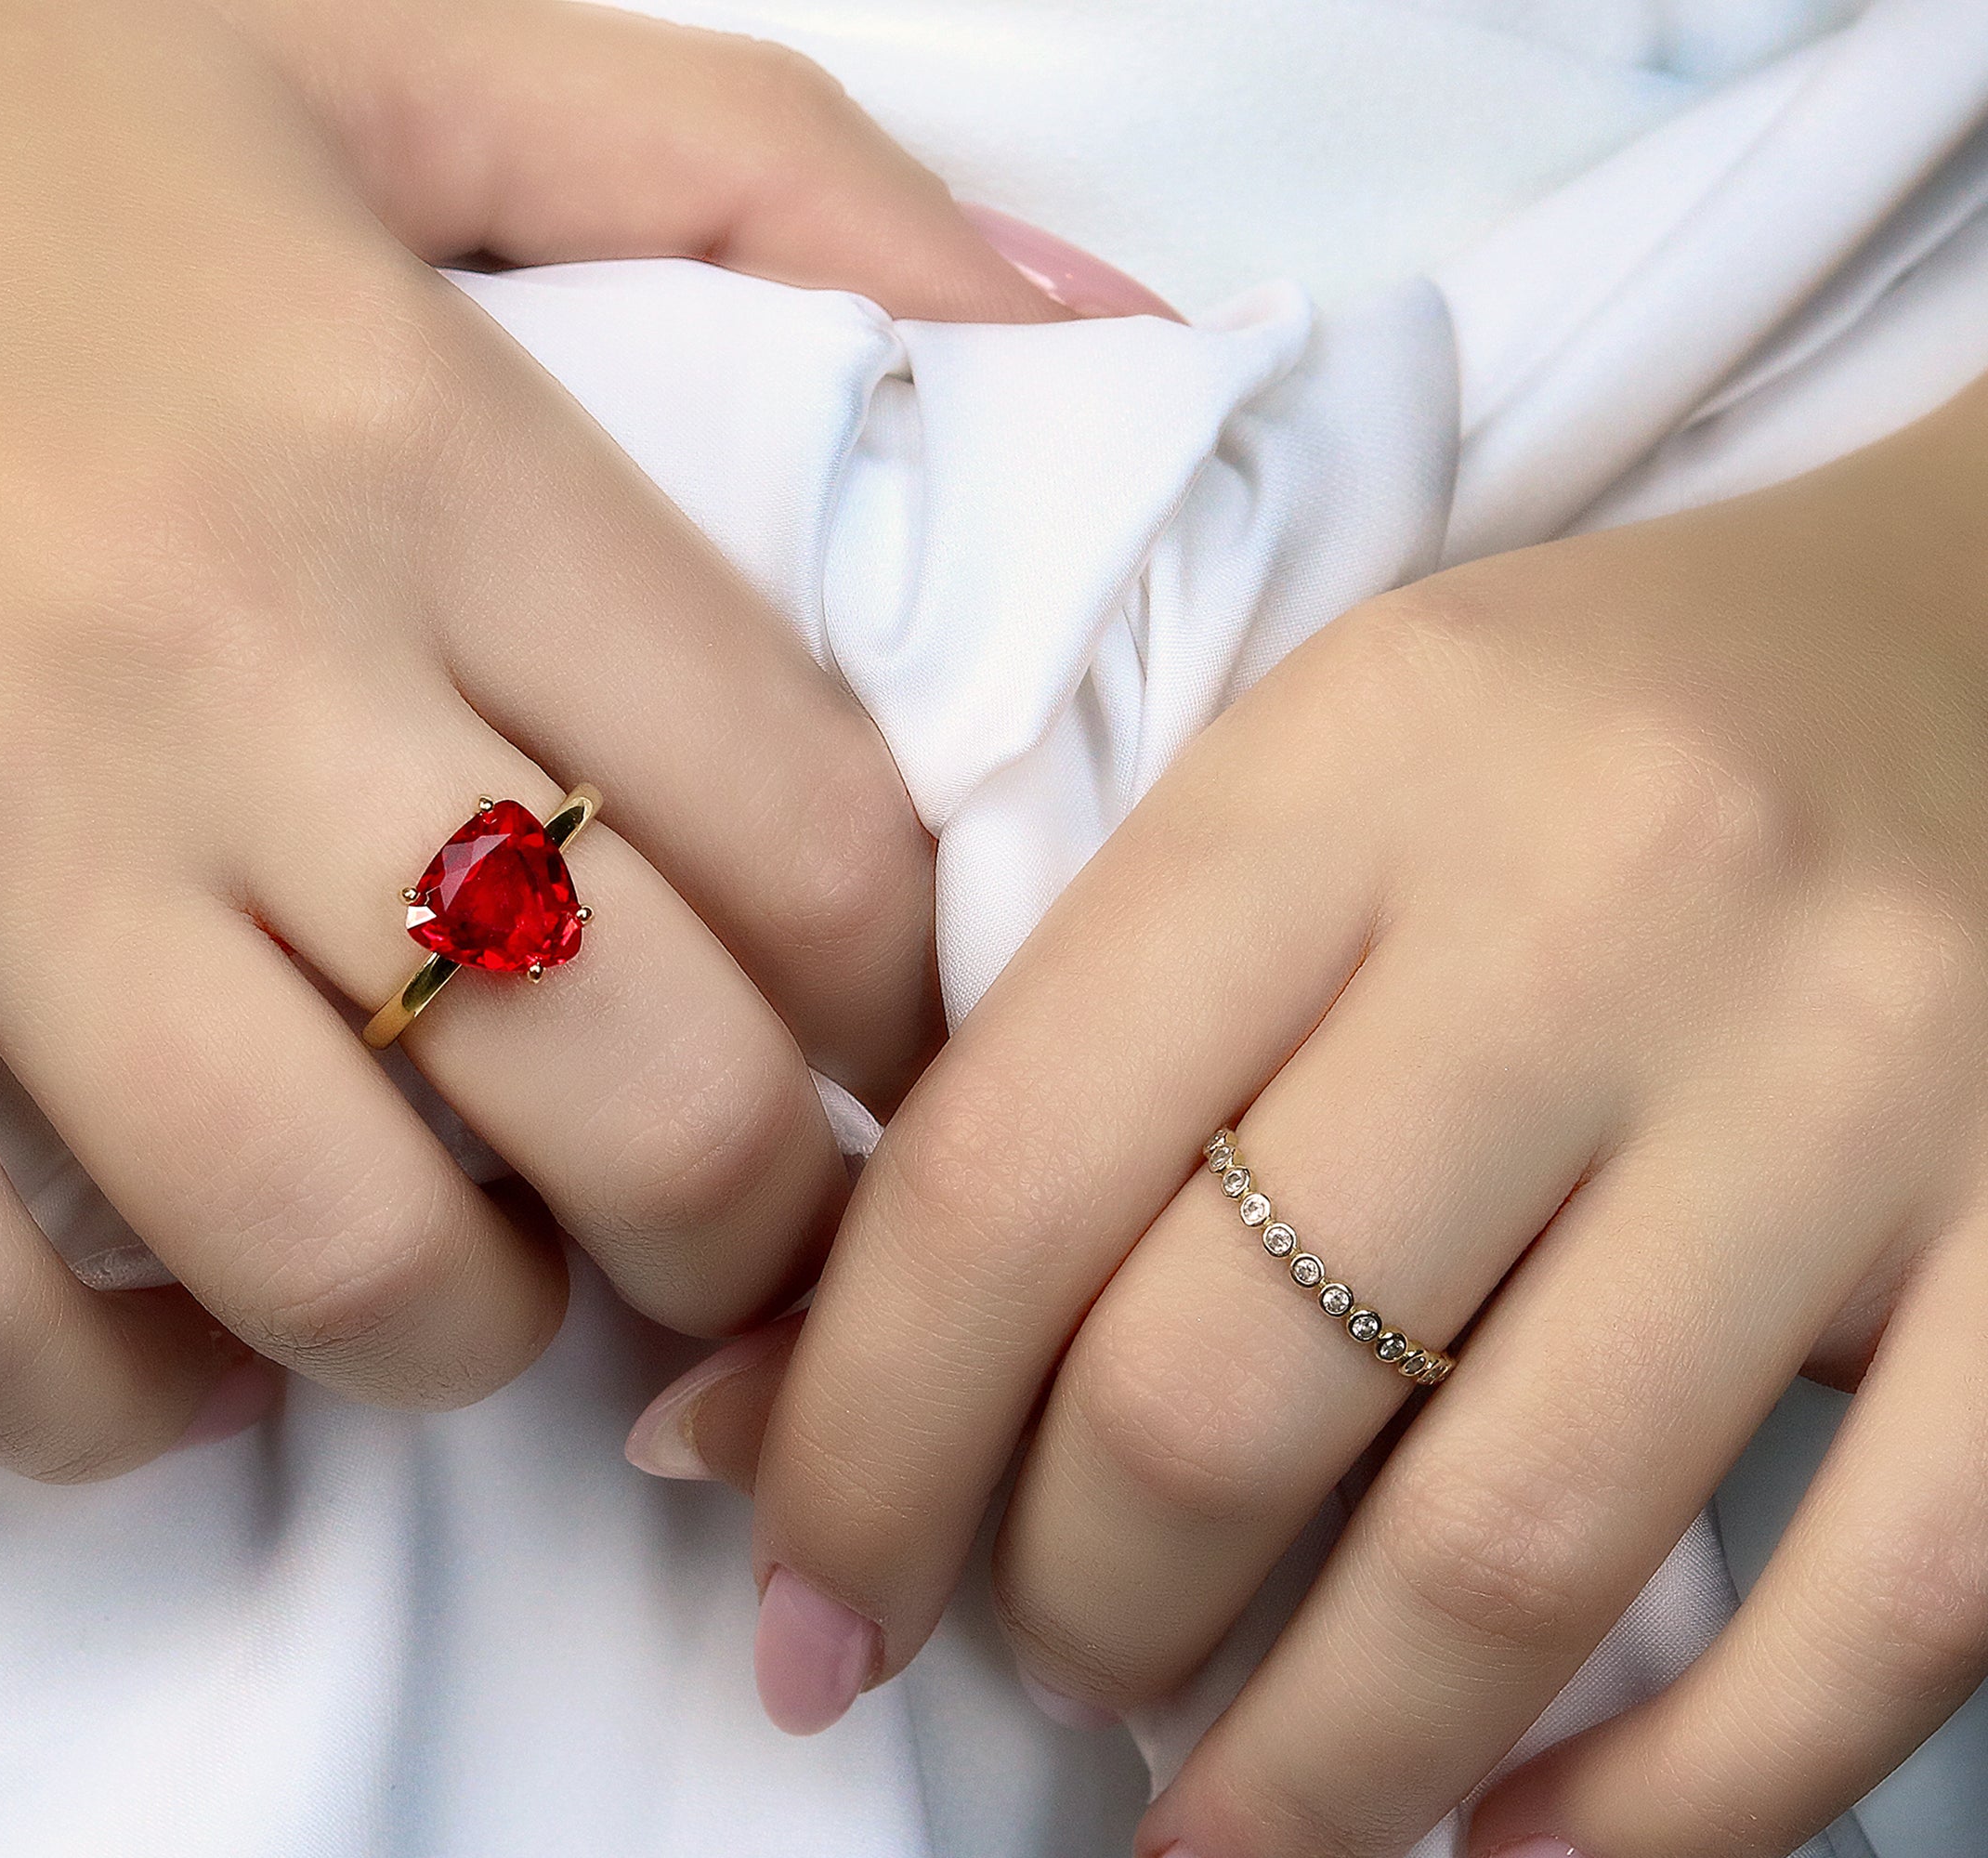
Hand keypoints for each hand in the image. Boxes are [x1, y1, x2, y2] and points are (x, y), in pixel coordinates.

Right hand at [0, 0, 1079, 1476]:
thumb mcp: (370, 40)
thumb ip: (758, 161)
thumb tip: (1102, 317)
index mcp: (417, 427)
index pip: (814, 847)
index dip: (901, 1018)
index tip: (859, 1049)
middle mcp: (217, 643)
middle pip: (642, 1103)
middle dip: (733, 1233)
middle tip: (688, 1214)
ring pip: (336, 1256)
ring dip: (450, 1338)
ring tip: (439, 1269)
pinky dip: (109, 1408)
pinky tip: (166, 1344)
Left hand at [657, 375, 1987, 1854]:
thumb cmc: (1567, 759)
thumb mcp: (1276, 822)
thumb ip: (1030, 1095)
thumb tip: (729, 1433)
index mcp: (1343, 776)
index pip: (1006, 1175)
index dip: (856, 1447)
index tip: (806, 1609)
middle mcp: (1604, 910)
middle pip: (1223, 1387)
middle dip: (1069, 1609)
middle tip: (1044, 1659)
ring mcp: (1862, 1085)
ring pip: (1510, 1545)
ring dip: (1311, 1760)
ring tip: (1218, 1813)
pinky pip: (1875, 1615)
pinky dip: (1669, 1802)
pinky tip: (1512, 1846)